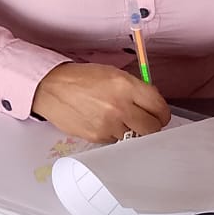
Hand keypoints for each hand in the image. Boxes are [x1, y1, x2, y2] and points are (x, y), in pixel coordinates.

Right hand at [32, 62, 171, 143]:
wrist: (51, 88)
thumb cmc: (81, 78)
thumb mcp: (113, 73)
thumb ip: (135, 89)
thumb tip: (152, 105)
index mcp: (126, 86)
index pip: (160, 107)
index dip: (162, 113)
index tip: (159, 115)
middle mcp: (120, 107)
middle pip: (152, 128)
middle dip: (152, 126)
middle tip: (145, 121)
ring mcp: (109, 124)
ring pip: (134, 137)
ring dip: (131, 131)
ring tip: (116, 118)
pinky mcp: (97, 137)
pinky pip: (116, 141)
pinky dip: (114, 134)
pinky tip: (102, 122)